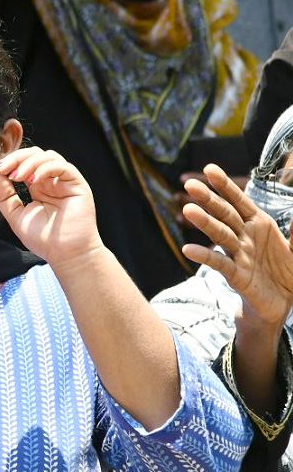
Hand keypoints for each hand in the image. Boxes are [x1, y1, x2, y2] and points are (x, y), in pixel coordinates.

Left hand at [0, 147, 101, 267]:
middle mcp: (52, 181)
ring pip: (48, 156)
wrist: (65, 255)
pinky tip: (33, 181)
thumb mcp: (15, 215)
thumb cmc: (43, 239)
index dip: (9, 162)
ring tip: (17, 177)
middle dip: (16, 158)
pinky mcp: (77, 184)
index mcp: (38, 187)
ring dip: (29, 162)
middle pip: (35, 154)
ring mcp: (65, 182)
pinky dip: (45, 168)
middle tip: (3, 168)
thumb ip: (4, 195)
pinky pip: (62, 166)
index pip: (24, 163)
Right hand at [182, 164, 292, 331]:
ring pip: (220, 234)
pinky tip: (189, 250)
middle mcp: (245, 235)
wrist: (282, 302)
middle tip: (191, 185)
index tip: (209, 169)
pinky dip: (204, 256)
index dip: (225, 186)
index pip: (239, 201)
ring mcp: (238, 254)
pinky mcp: (236, 274)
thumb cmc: (288, 272)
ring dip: (205, 223)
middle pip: (224, 214)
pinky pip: (219, 263)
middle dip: (209, 199)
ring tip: (189, 211)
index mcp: (258, 224)